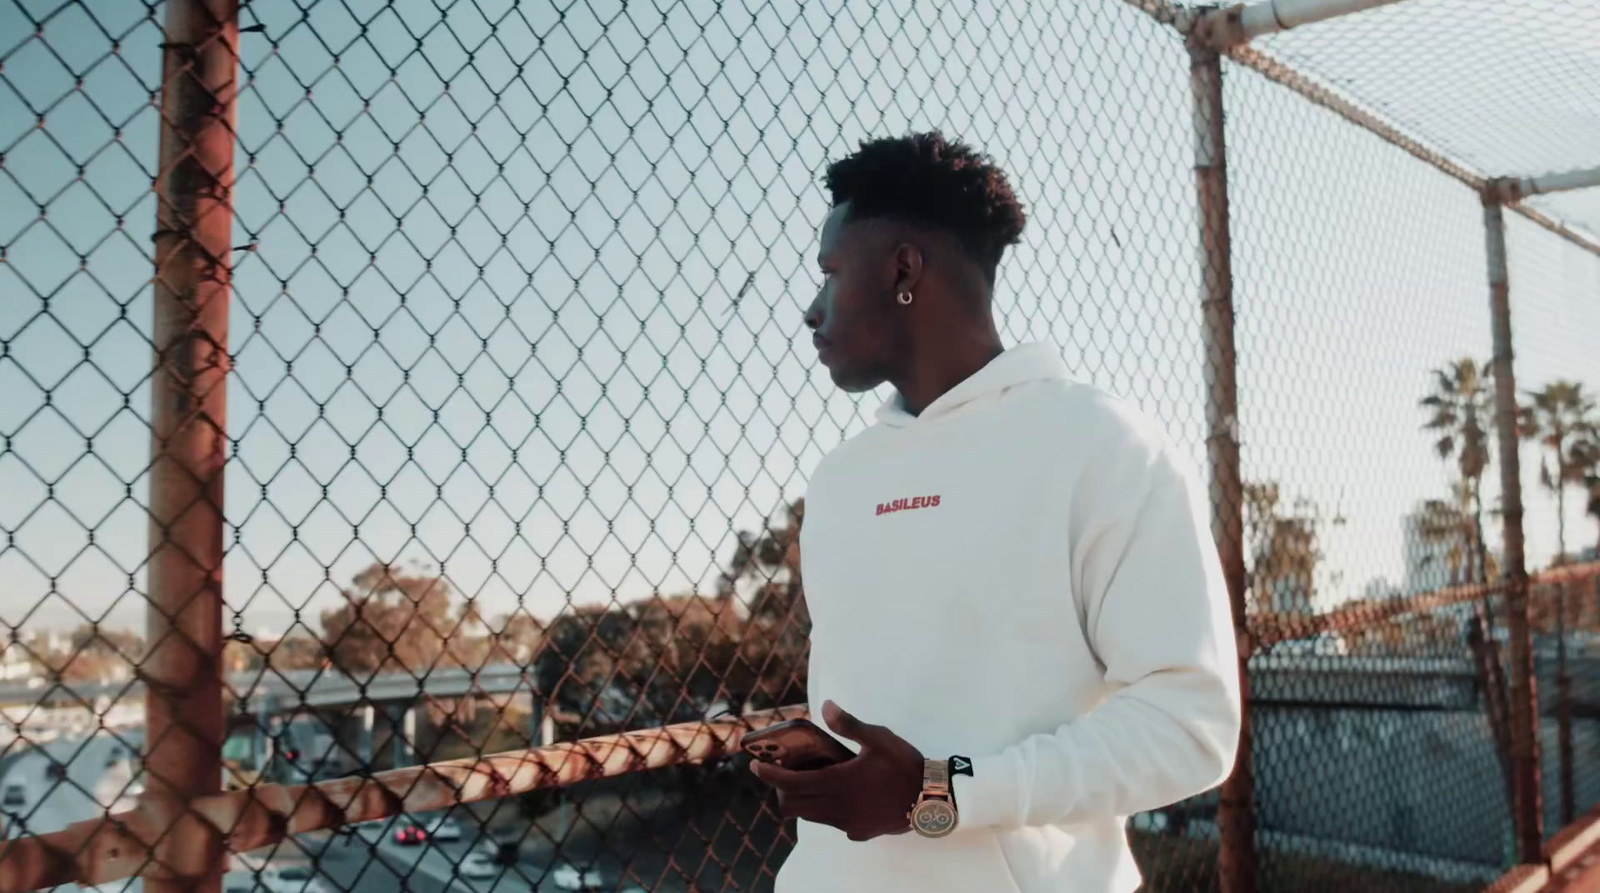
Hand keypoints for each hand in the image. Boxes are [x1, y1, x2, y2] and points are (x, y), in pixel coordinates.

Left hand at [748, 700, 924, 841]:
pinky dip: (824, 810)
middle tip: (785, 772)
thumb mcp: (879, 738)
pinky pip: (831, 823)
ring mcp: (847, 823)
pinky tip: (839, 795)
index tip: (754, 767)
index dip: (769, 776)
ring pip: (810, 816)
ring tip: (810, 780)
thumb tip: (826, 706)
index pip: (791, 783)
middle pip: (794, 805)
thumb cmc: (905, 765)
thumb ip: (849, 725)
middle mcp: (837, 808)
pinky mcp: (859, 832)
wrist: (932, 799)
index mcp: (838, 783)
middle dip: (782, 789)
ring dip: (802, 800)